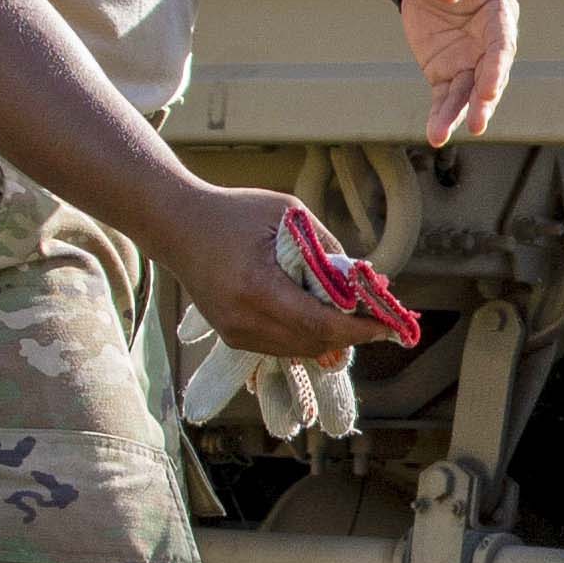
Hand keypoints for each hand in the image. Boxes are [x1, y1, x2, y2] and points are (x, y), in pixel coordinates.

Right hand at [158, 186, 363, 362]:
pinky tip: (319, 317)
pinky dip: (305, 337)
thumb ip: (325, 249)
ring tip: (350, 317)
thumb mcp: (288, 214)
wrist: (176, 227)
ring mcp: (234, 332)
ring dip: (329, 338)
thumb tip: (362, 281)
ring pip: (299, 351)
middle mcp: (243, 319)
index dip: (358, 330)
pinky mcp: (231, 337)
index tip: (387, 326)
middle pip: (313, 344)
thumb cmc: (233, 212)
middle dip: (350, 335)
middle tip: (376, 320)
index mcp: (257, 287)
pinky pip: (280, 347)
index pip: (319, 324)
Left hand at [399, 0, 516, 145]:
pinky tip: (434, 134)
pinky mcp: (446, 71)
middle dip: (483, 101)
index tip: (490, 88)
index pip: (502, 44)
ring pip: (466, 94)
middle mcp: (489, 43)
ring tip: (439, 135)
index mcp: (498, 13)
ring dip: (456, 115)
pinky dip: (440, 115)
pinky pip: (445, 97)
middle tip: (477, 123)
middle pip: (489, 76)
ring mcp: (468, 61)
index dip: (497, 67)